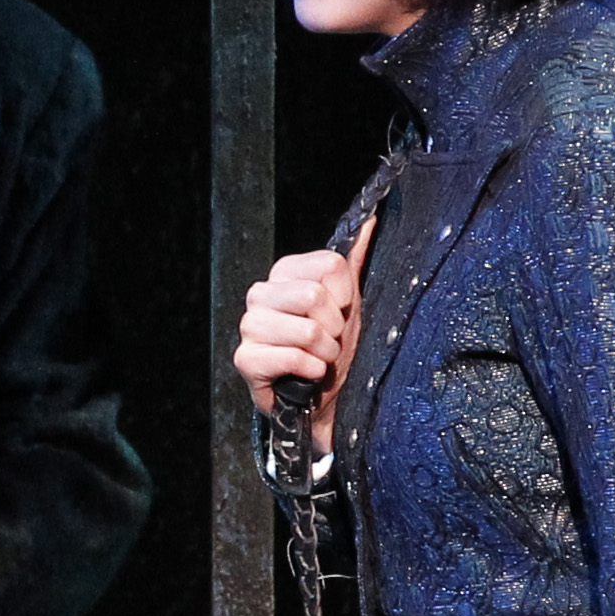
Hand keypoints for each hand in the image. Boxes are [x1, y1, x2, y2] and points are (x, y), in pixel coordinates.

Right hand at [231, 215, 370, 415]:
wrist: (325, 396)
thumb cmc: (335, 347)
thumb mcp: (350, 301)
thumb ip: (353, 260)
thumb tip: (369, 219)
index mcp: (284, 273)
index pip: (329, 265)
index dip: (345, 296)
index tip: (341, 313)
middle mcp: (261, 294)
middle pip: (314, 296)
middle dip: (334, 328)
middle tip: (330, 341)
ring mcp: (249, 326)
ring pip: (306, 330)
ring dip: (325, 353)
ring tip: (320, 359)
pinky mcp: (245, 359)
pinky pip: (291, 357)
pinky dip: (311, 371)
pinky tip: (308, 375)